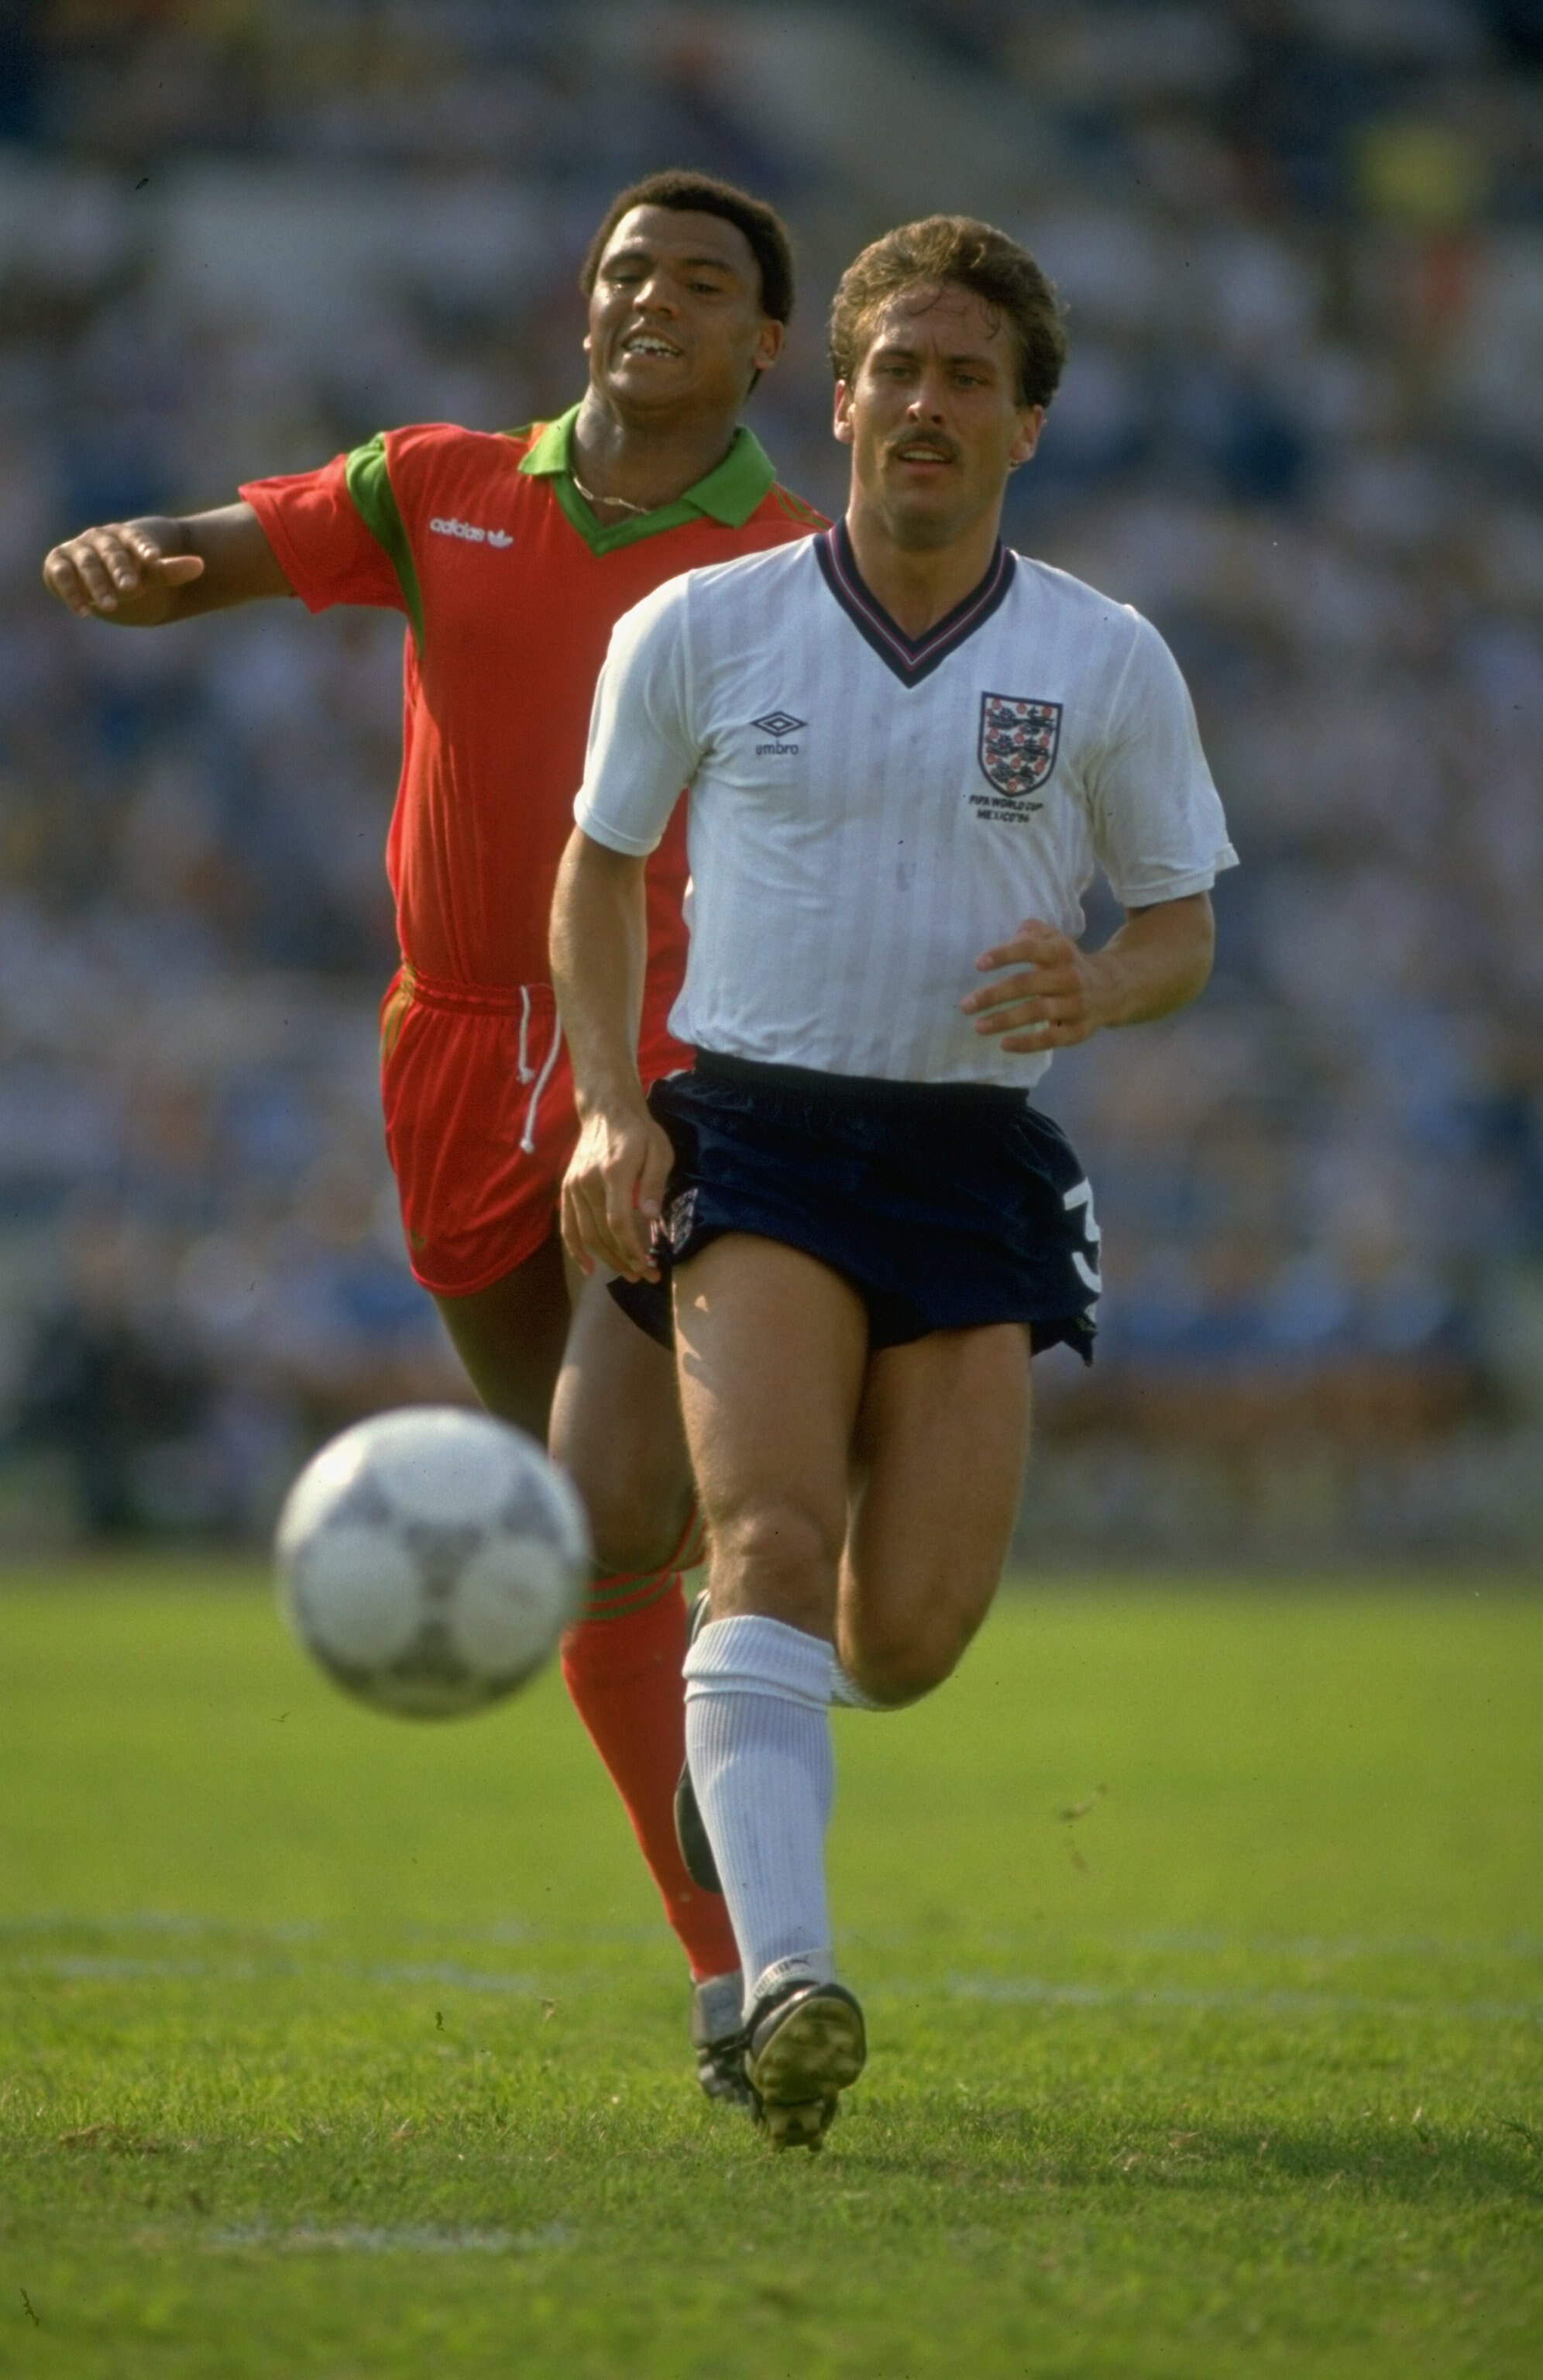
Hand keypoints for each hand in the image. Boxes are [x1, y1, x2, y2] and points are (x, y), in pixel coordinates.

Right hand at [42, 521, 204, 621]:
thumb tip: (201, 565)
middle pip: (110, 552)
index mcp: (124, 536)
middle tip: (132, 589)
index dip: (144, 548)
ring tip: (111, 606)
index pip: (135, 539)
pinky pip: (63, 576)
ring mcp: (77, 549)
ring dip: (98, 584)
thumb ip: (171, 570)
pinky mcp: (57, 563)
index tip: (154, 559)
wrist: (95, 577)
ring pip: (87, 564)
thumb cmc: (129, 574)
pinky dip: (71, 592)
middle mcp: (99, 538)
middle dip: (120, 569)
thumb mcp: (150, 574)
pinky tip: (85, 612)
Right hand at [560, 1100, 674, 1280]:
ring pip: (586, 1234)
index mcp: (613, 1172)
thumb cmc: (638, 1132)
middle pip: (602, 1233)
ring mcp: (573, 1187)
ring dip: (606, 1260)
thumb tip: (650, 1217)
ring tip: (628, 1275)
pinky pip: (568, 1226)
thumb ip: (653, 1183)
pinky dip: (575, 1250)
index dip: (631, 1247)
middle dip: (625, 1260)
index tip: (647, 1265)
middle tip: (646, 1276)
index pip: (617, 1221)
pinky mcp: (567, 1189)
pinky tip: (589, 1268)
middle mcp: (587, 1182)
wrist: (606, 1110)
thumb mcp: (658, 1151)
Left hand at [961, 918, 1107, 1052]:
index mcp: (1060, 952)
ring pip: (1038, 1012)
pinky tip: (1004, 1044)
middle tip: (966, 1005)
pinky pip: (1052, 1038)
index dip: (1004, 955)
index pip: (1030, 949)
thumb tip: (1012, 937)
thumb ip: (1032, 931)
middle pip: (1028, 984)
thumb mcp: (1055, 939)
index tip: (979, 964)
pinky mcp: (1079, 1030)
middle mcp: (1069, 977)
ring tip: (978, 1026)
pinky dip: (1028, 1043)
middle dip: (994, 995)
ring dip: (1005, 1020)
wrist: (1113, 988)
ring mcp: (1075, 1005)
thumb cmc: (1068, 962)